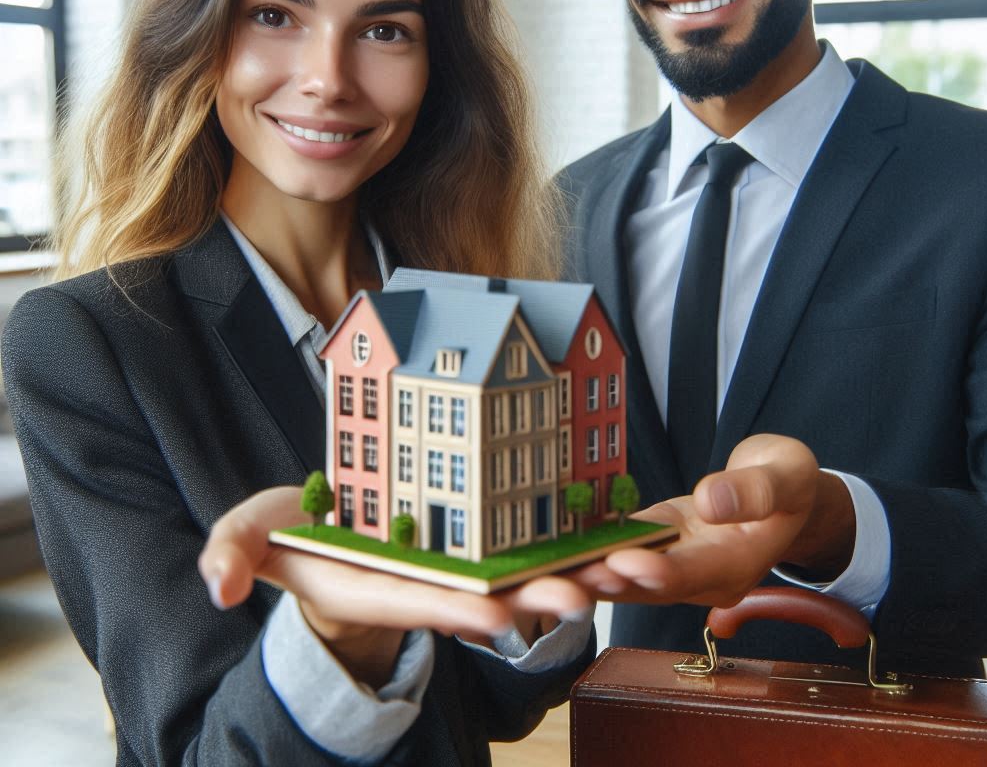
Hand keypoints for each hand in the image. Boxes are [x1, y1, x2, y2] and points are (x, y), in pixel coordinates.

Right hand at [197, 486, 592, 685]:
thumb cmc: (293, 536)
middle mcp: (421, 580)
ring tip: (609, 570)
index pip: (415, 602)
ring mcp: (452, 561)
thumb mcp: (251, 536)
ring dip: (559, 571)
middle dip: (528, 596)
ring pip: (513, 570)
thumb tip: (220, 589)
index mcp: (372, 584)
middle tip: (578, 596)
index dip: (451, 608)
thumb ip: (233, 555)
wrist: (332, 531)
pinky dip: (558, 539)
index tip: (490, 614)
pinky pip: (521, 540)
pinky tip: (601, 532)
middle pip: (480, 594)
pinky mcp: (473, 538)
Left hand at [569, 434, 853, 607]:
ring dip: (583, 573)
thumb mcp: (787, 476)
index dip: (658, 570)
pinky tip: (548, 545)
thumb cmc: (788, 484)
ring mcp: (672, 562)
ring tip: (546, 569)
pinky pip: (617, 548)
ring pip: (622, 574)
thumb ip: (754, 490)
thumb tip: (713, 501)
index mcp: (735, 564)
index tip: (626, 561)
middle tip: (568, 572)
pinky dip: (585, 548)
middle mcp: (698, 575)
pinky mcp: (653, 541)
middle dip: (606, 581)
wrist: (782, 493)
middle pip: (646, 584)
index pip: (692, 573)